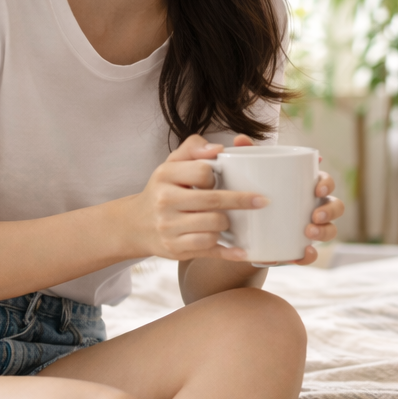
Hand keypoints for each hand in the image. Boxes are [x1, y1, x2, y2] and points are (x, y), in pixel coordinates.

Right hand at [127, 134, 265, 262]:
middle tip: (262, 201)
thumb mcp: (172, 164)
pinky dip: (229, 251)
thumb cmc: (164, 190)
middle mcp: (165, 202)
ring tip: (229, 221)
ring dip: (227, 224)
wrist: (136, 225)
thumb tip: (219, 148)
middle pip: (213, 201)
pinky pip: (210, 250)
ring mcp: (169, 228)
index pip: (202, 171)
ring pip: (214, 227)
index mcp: (165, 176)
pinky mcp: (176, 249)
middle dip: (241, 201)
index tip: (218, 179)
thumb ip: (194, 147)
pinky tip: (243, 250)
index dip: (215, 175)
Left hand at [222, 136, 344, 266]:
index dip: (327, 184)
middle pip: (335, 206)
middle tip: (315, 215)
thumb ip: (246, 157)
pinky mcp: (299, 248)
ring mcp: (310, 228)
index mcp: (307, 187)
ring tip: (309, 233)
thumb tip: (239, 138)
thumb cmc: (252, 193)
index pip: (326, 181)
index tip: (317, 189)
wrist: (239, 227)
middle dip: (330, 210)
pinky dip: (309, 256)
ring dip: (325, 232)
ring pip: (330, 230)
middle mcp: (314, 207)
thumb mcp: (249, 175)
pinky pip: (311, 254)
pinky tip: (302, 255)